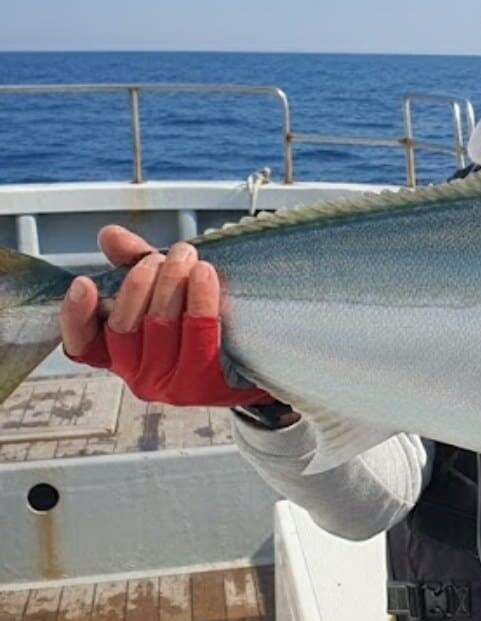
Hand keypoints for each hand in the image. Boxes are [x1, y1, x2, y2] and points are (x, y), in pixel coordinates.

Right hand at [58, 224, 276, 407]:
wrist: (263, 357)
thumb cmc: (208, 322)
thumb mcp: (169, 290)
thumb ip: (136, 263)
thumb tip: (110, 235)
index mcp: (123, 355)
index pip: (83, 346)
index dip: (76, 316)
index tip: (84, 282)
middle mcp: (140, 375)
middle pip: (125, 326)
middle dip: (142, 280)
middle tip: (166, 255)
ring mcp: (172, 385)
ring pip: (158, 327)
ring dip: (171, 283)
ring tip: (187, 256)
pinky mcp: (206, 384)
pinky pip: (198, 335)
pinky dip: (200, 299)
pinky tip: (205, 274)